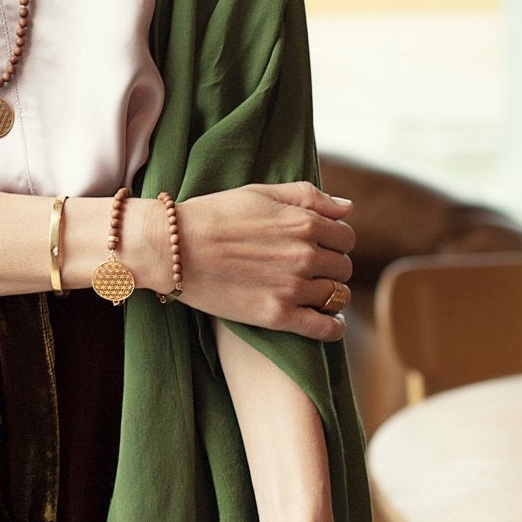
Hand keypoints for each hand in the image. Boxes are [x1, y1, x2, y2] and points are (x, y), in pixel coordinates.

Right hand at [141, 182, 354, 341]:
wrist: (174, 248)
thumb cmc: (213, 214)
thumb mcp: (260, 193)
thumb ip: (308, 196)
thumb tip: (348, 208)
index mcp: (303, 221)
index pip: (345, 236)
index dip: (334, 241)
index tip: (319, 246)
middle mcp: (305, 254)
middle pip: (344, 267)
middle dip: (332, 266)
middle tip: (310, 269)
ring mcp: (293, 287)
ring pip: (338, 296)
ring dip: (330, 294)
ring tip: (312, 293)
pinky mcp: (278, 316)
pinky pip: (326, 329)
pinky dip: (333, 327)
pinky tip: (328, 323)